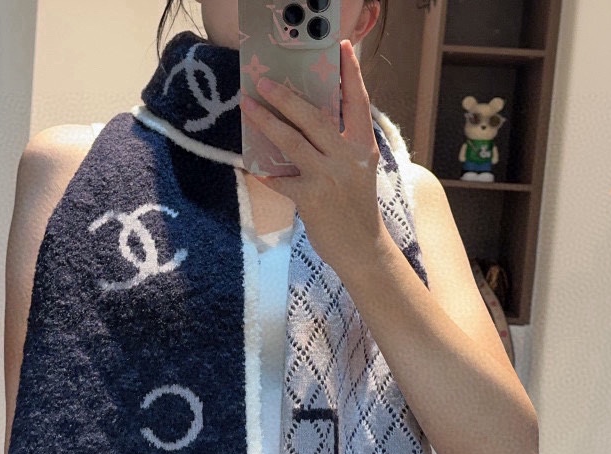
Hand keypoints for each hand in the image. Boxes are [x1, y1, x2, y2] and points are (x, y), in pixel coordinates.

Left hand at [239, 39, 388, 275]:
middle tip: (263, 81)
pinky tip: (253, 165)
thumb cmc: (357, 208)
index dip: (351, 74)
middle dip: (285, 96)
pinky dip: (265, 173)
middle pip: (313, 116)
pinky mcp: (311, 199)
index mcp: (363, 146)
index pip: (358, 102)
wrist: (362, 249)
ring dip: (266, 122)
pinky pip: (280, 180)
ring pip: (291, 141)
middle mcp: (348, 157)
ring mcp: (329, 177)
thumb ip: (340, 145)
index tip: (342, 48)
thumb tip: (308, 121)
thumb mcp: (358, 170)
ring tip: (247, 106)